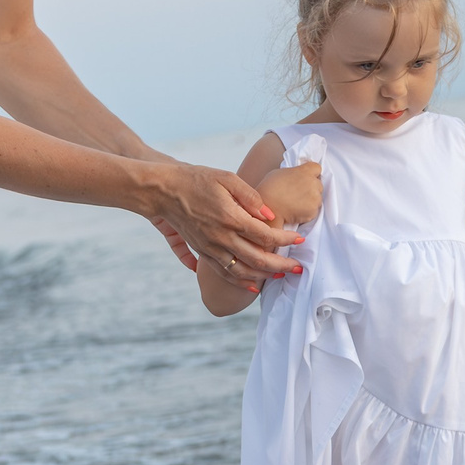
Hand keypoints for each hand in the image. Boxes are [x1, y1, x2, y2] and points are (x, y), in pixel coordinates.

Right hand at [155, 165, 301, 285]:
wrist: (163, 192)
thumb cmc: (196, 180)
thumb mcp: (226, 178)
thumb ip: (251, 196)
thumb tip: (270, 215)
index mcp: (231, 217)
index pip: (266, 235)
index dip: (286, 239)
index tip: (300, 239)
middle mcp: (221, 237)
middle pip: (259, 259)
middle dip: (283, 265)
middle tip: (300, 267)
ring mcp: (211, 248)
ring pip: (243, 271)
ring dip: (265, 276)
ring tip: (283, 275)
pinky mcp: (203, 252)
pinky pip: (225, 273)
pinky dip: (242, 282)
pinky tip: (255, 285)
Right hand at [258, 160, 322, 227]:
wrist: (268, 207)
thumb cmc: (269, 189)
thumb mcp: (281, 172)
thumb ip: (295, 172)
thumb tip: (297, 176)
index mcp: (305, 171)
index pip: (317, 168)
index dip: (312, 173)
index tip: (306, 178)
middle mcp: (313, 183)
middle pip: (318, 184)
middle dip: (310, 188)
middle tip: (297, 193)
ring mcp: (315, 198)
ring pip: (317, 198)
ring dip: (310, 201)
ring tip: (295, 203)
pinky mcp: (313, 211)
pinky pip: (314, 211)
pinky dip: (307, 212)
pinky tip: (296, 210)